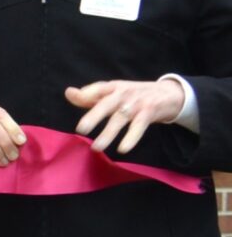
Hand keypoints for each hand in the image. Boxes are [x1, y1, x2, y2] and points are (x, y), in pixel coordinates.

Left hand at [68, 78, 185, 155]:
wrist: (168, 94)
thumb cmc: (133, 95)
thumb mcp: (113, 92)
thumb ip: (90, 95)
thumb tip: (68, 93)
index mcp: (113, 87)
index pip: (98, 88)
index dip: (86, 92)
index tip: (73, 96)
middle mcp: (124, 94)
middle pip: (107, 104)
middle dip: (94, 116)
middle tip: (80, 130)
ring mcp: (137, 103)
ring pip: (120, 119)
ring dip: (108, 134)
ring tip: (96, 148)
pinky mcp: (148, 114)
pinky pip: (138, 127)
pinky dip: (131, 138)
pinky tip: (122, 149)